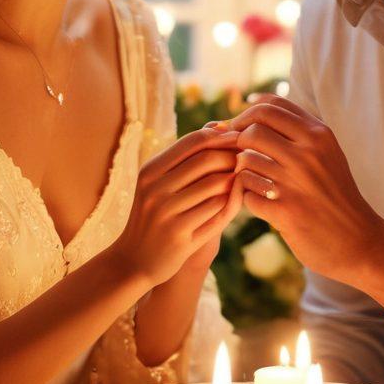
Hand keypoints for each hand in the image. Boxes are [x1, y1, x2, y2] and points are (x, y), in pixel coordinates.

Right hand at [116, 128, 240, 288]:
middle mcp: (155, 189)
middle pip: (206, 160)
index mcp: (151, 170)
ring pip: (216, 185)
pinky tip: (237, 200)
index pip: (193, 141)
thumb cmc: (155, 214)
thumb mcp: (160, 181)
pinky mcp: (180, 235)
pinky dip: (231, 202)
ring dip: (235, 179)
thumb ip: (188, 155)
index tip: (239, 139)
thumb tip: (219, 124)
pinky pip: (217, 211)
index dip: (221, 136)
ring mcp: (166, 213)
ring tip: (244, 178)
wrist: (134, 259)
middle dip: (233, 156)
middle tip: (248, 159)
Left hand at [228, 95, 380, 286]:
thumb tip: (256, 103)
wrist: (359, 241)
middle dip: (239, 141)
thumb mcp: (327, 153)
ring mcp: (294, 182)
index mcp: (319, 135)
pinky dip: (249, 197)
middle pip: (252, 130)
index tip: (240, 124)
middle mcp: (307, 154)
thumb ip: (298, 130)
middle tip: (240, 153)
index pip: (271, 106)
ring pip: (245, 161)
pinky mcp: (284, 210)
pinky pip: (246, 192)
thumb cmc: (336, 194)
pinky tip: (262, 202)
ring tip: (256, 180)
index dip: (248, 112)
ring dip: (243, 171)